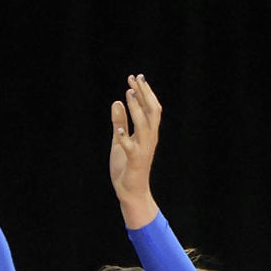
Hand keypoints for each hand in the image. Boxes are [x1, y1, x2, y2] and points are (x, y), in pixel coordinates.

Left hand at [109, 74, 161, 227]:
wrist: (131, 192)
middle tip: (134, 78)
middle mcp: (150, 138)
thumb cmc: (127, 166)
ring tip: (127, 95)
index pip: (151, 108)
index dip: (145, 92)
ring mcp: (143, 149)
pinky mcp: (134, 161)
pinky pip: (131, 148)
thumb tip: (118, 100)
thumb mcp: (120, 140)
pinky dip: (125, 138)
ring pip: (144, 126)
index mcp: (148, 133)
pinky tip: (119, 130)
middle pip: (152, 112)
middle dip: (143, 94)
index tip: (136, 78)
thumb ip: (120, 122)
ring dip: (136, 110)